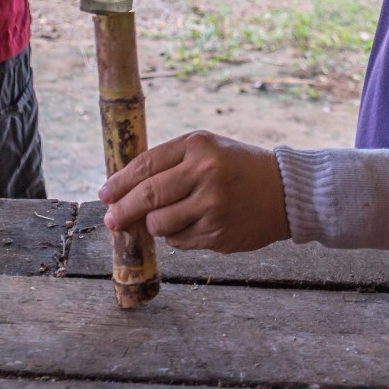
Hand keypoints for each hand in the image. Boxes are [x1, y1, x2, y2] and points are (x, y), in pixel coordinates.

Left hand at [98, 131, 289, 253]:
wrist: (284, 191)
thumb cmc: (237, 167)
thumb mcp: (206, 149)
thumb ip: (169, 163)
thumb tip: (124, 188)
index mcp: (197, 146)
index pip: (146, 166)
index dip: (120, 182)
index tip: (104, 194)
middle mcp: (204, 174)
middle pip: (148, 197)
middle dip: (123, 210)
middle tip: (111, 219)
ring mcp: (212, 207)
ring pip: (160, 224)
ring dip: (152, 225)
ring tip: (162, 219)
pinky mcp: (218, 234)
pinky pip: (179, 241)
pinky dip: (175, 236)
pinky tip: (189, 225)